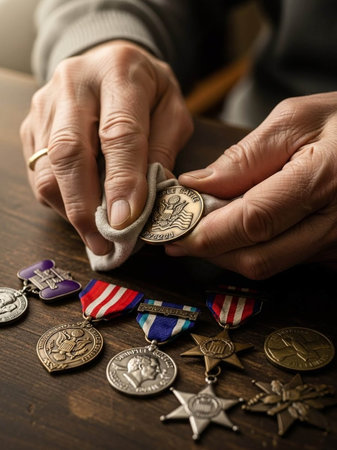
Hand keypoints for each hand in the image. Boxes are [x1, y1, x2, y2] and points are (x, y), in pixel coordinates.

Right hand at [21, 40, 192, 253]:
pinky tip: (81, 210)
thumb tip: (149, 202)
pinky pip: (38, 173)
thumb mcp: (172, 110)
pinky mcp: (32, 126)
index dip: (122, 181)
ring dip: (70, 210)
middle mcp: (73, 84)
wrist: (107, 62)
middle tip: (103, 242)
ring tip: (95, 235)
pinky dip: (60, 200)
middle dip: (85, 206)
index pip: (119, 133)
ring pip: (47, 168)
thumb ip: (164, 150)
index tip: (125, 221)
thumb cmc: (147, 89)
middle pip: (69, 152)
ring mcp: (45, 106)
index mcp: (119, 73)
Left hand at [166, 92, 336, 278]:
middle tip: (179, 236)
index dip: (207, 233)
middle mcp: (333, 224)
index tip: (172, 232)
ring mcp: (336, 243)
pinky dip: (251, 249)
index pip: (252, 222)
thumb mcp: (295, 120)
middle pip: (257, 258)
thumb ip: (245, 157)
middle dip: (210, 251)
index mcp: (323, 180)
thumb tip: (198, 185)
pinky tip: (236, 231)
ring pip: (268, 265)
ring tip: (203, 229)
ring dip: (227, 253)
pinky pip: (284, 260)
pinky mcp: (333, 251)